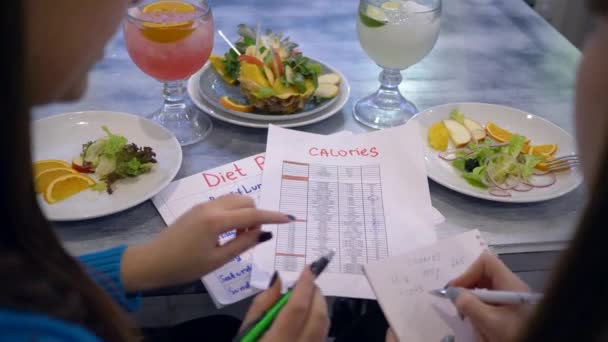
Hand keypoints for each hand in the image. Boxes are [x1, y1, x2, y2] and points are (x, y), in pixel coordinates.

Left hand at [121, 194, 290, 290]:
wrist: (151, 262)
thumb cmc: (184, 266)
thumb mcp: (217, 260)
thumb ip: (243, 244)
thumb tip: (264, 233)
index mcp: (217, 221)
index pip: (253, 214)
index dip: (273, 216)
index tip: (290, 219)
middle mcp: (212, 207)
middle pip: (246, 201)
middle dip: (256, 215)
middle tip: (251, 238)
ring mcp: (203, 205)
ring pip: (236, 200)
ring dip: (245, 213)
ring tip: (238, 237)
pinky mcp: (198, 209)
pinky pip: (224, 204)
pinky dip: (234, 213)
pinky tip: (227, 233)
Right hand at [240, 269, 329, 340]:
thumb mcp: (245, 331)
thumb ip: (262, 305)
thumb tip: (278, 280)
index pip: (297, 309)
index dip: (305, 286)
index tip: (308, 269)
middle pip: (318, 317)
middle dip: (317, 295)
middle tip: (309, 282)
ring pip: (324, 328)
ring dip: (320, 308)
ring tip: (309, 297)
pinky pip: (321, 338)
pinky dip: (319, 323)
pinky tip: (309, 318)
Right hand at [448, 251, 532, 341]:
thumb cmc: (515, 334)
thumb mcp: (490, 322)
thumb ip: (470, 305)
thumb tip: (453, 292)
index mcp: (510, 284)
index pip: (486, 263)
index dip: (468, 272)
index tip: (455, 289)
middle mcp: (511, 287)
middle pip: (484, 275)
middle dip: (468, 289)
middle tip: (457, 304)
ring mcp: (510, 299)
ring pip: (485, 290)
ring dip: (473, 302)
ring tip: (468, 317)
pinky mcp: (510, 310)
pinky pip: (490, 303)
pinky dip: (480, 311)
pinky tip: (479, 324)